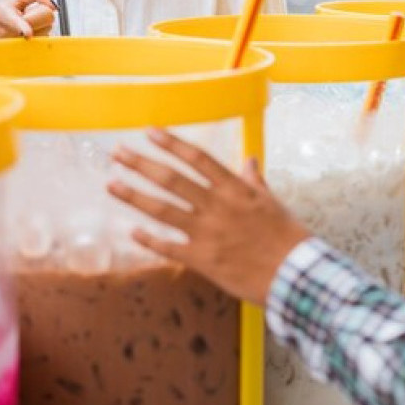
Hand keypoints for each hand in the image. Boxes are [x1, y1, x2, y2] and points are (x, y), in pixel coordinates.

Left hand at [107, 128, 310, 305]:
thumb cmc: (285, 235)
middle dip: (142, 164)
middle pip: (172, 180)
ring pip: (163, 210)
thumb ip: (253, 180)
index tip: (150, 131)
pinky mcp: (203, 259)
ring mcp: (208, 233)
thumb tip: (248, 160)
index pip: (197, 158)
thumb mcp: (270, 202)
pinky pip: (169, 248)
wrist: (293, 273)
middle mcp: (217, 207)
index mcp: (234, 189)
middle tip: (118, 152)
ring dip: (134, 196)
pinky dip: (149, 240)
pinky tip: (132, 232)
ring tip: (111, 184)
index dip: (172, 143)